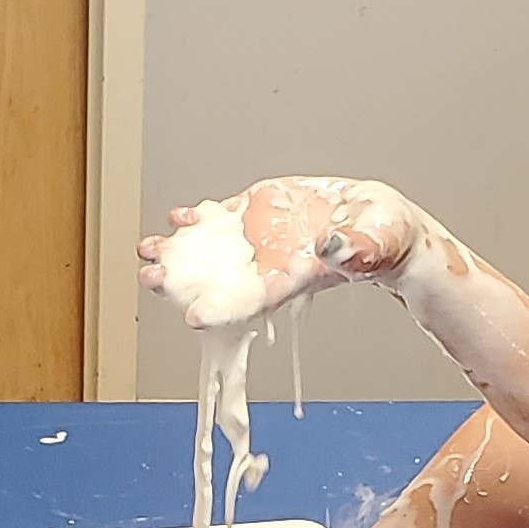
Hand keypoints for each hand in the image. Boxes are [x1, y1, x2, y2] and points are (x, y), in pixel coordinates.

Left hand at [136, 178, 424, 328]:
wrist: (375, 220)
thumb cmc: (381, 242)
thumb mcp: (374, 244)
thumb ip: (352, 249)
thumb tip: (327, 246)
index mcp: (294, 278)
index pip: (253, 300)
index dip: (223, 309)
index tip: (193, 316)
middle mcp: (269, 262)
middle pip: (217, 278)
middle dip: (182, 281)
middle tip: (152, 277)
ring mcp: (260, 237)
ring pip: (211, 248)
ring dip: (178, 251)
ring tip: (147, 249)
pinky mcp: (260, 211)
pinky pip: (223, 218)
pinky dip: (199, 218)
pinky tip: (178, 217)